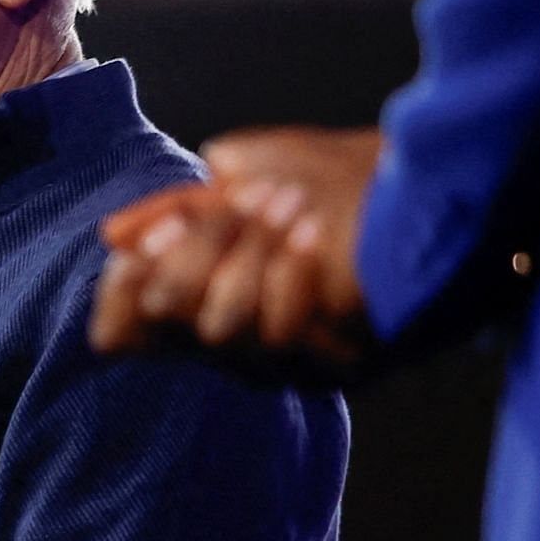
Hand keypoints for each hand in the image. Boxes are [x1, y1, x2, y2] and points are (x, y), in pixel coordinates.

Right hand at [88, 126, 382, 357]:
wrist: (425, 181)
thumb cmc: (332, 176)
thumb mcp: (237, 176)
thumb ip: (174, 209)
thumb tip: (114, 237)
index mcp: (205, 301)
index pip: (125, 333)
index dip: (118, 295)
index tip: (135, 250)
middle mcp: (235, 344)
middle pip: (169, 316)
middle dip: (196, 247)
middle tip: (241, 197)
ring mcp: (284, 360)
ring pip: (220, 326)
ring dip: (248, 253)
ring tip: (288, 203)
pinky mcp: (334, 364)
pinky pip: (280, 331)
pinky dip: (289, 273)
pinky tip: (313, 233)